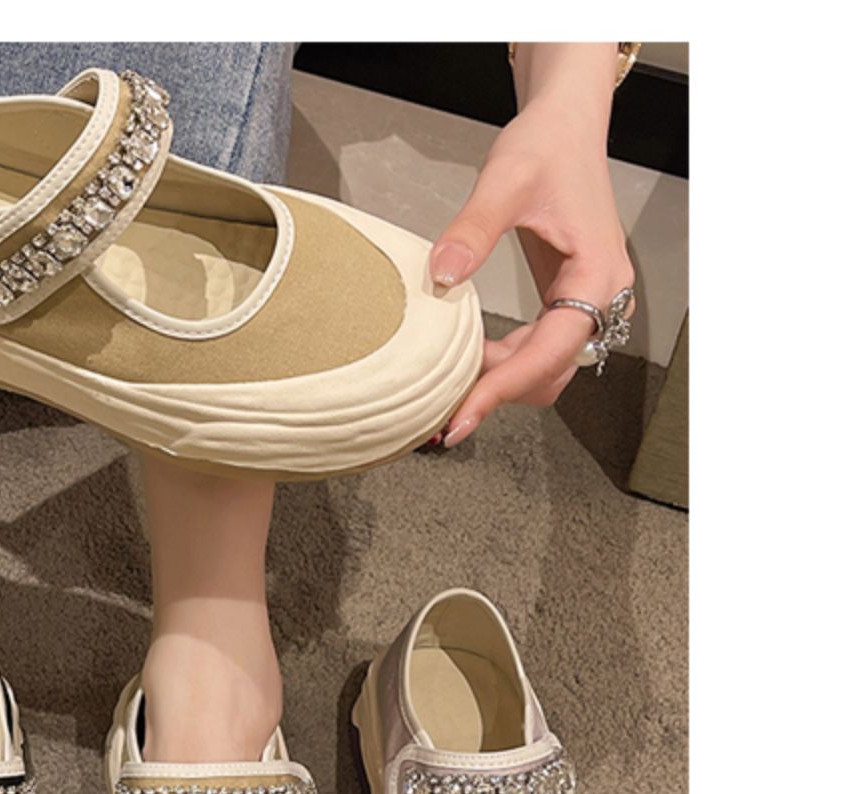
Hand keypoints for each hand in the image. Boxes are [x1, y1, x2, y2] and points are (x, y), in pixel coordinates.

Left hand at [431, 45, 630, 445]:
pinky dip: (507, 362)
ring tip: (453, 387)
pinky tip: (471, 357)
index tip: (461, 417)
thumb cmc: (546, 145)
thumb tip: (440, 277)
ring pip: (547, 368)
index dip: (504, 388)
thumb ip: (474, 229)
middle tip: (445, 414)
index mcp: (597, 275)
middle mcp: (603, 297)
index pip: (550, 352)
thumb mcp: (506, 180)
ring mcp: (588, 302)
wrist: (566, 126)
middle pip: (552, 372)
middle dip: (500, 393)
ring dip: (503, 381)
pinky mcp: (569, 300)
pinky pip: (540, 348)